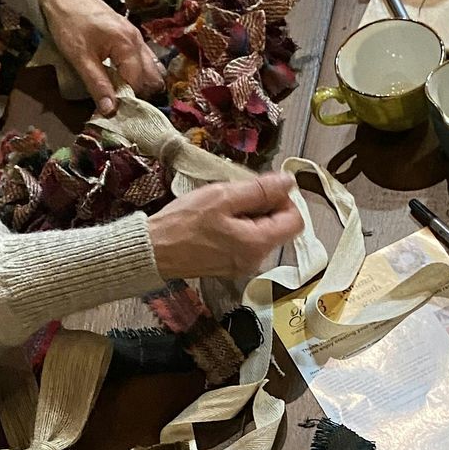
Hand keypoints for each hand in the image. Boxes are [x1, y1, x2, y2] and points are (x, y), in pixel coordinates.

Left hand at [40, 0, 163, 116]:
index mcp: (127, 45)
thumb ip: (97, 85)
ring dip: (140, 83)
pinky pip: (145, 59)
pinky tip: (122, 77)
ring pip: (152, 69)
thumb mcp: (80, 58)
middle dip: (139, 93)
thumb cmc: (69, 23)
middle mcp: (138, 41)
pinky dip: (138, 72)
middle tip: (119, 101)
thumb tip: (110, 112)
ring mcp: (137, 37)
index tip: (114, 110)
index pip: (138, 83)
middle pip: (152, 77)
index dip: (127, 99)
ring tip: (121, 91)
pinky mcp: (131, 35)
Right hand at [147, 172, 302, 278]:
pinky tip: (217, 220)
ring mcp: (243, 266)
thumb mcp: (224, 197)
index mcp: (258, 244)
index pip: (295, 220)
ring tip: (222, 208)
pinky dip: (239, 227)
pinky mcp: (231, 267)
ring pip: (262, 234)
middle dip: (264, 206)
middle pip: (280, 227)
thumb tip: (290, 182)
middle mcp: (257, 260)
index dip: (284, 200)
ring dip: (249, 215)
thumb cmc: (184, 223)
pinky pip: (247, 242)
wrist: (153, 250)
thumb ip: (261, 190)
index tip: (261, 189)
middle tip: (235, 195)